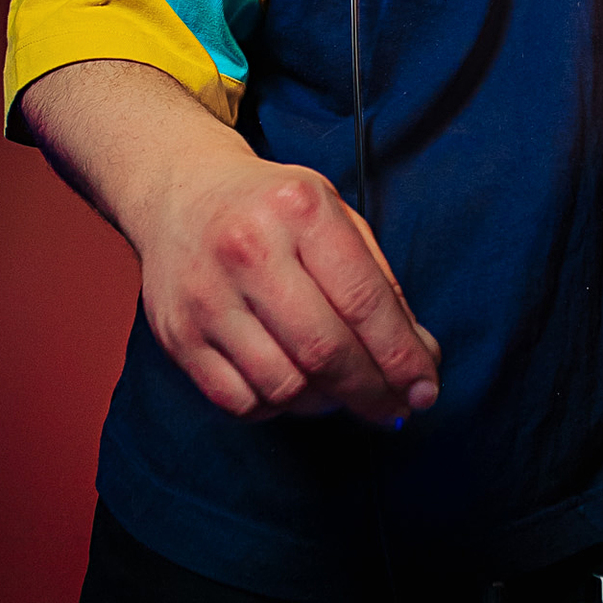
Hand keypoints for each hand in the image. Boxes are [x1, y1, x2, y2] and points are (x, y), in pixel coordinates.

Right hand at [136, 158, 441, 426]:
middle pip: (326, 351)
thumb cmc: (271, 210)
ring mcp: (207, 296)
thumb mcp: (334, 215)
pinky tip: (292, 385)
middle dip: (371, 391)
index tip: (425, 390)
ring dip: (325, 402)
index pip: (364, 302)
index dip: (402, 356)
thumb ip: (379, 282)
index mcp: (301, 209)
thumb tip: (418, 358)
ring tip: (340, 389)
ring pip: (284, 386)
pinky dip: (277, 407)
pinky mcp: (177, 336)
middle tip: (392, 407)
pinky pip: (241, 402)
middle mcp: (249, 249)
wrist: (179, 194)